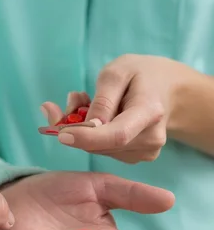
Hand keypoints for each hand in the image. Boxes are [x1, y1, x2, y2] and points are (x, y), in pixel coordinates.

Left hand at [41, 55, 198, 162]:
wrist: (167, 90)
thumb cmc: (141, 75)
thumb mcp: (118, 72)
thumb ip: (102, 99)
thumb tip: (87, 126)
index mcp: (149, 112)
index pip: (117, 135)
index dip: (87, 137)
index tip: (61, 134)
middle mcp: (150, 139)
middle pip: (102, 144)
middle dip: (77, 126)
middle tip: (73, 98)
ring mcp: (145, 152)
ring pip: (98, 148)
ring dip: (83, 128)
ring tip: (88, 101)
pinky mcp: (136, 157)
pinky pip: (103, 150)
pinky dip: (91, 135)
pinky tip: (98, 117)